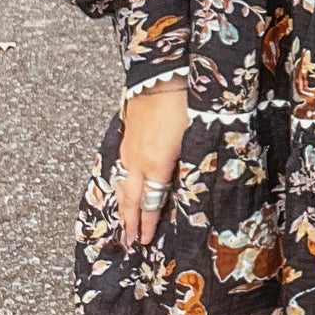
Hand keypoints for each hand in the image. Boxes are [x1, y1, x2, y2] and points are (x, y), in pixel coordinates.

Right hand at [116, 85, 189, 247]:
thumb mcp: (194, 139)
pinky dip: (120, 182)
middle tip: (129, 241)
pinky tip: (123, 184)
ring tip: (122, 220)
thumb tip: (192, 186)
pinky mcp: (127, 135)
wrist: (161, 74)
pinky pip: (121, 166)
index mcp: (156, 164)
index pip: (151, 202)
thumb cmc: (183, 104)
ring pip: (122, 183)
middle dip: (130, 221)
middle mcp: (138, 159)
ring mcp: (129, 147)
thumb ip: (192, 165)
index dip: (148, 224)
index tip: (145, 241)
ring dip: (122, 204)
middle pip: (131, 198)